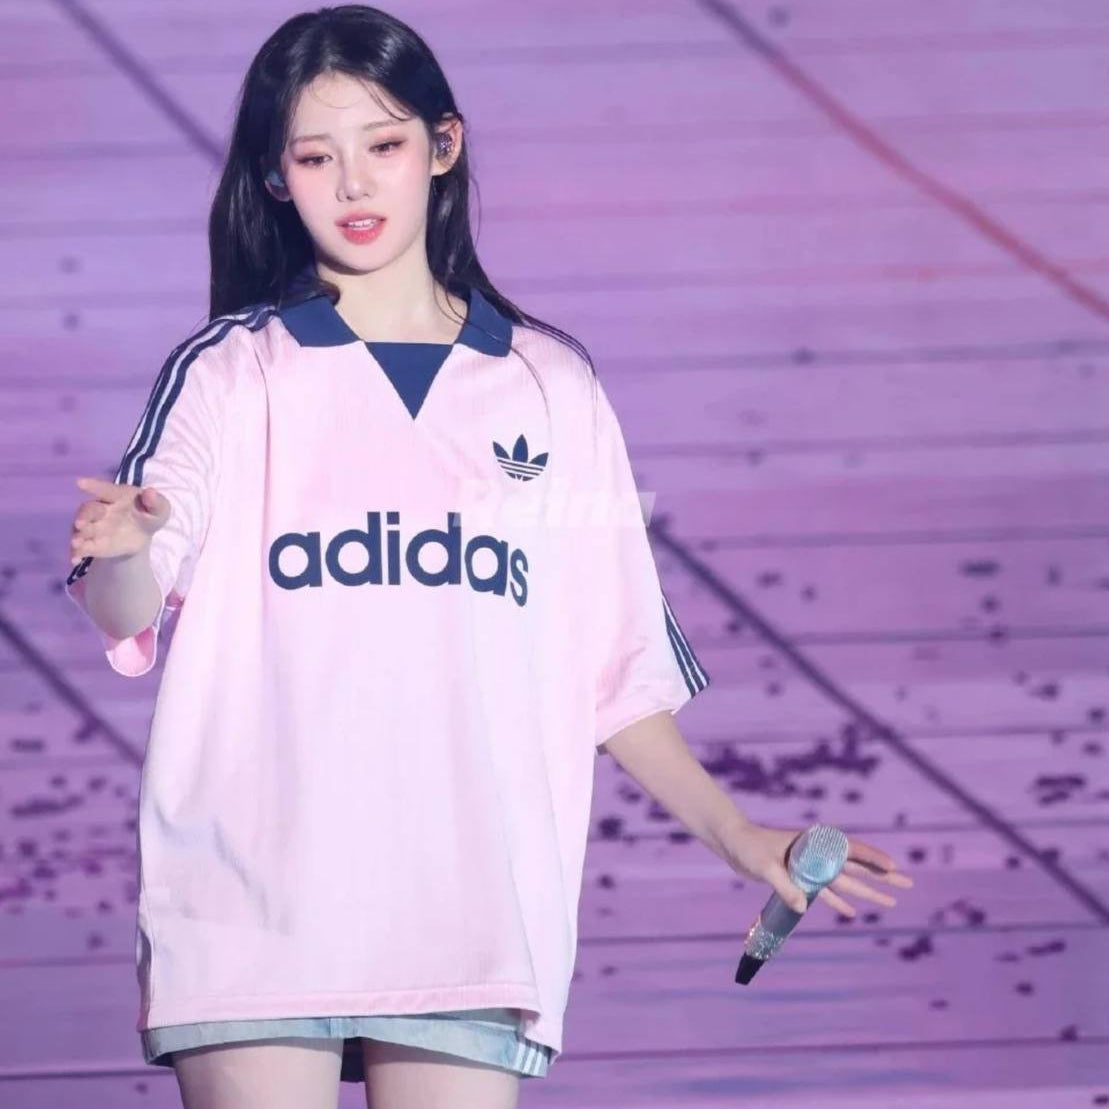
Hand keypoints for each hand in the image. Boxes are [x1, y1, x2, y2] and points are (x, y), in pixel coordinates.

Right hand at [69, 476, 170, 566]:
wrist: (142, 536)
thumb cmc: (149, 515)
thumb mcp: (160, 509)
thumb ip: (156, 502)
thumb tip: (150, 493)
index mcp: (118, 496)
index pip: (106, 490)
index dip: (94, 486)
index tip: (80, 483)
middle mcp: (102, 509)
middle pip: (89, 510)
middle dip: (83, 516)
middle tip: (80, 523)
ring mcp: (95, 526)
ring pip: (82, 529)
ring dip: (78, 535)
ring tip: (76, 543)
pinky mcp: (92, 543)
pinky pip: (82, 547)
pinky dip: (76, 553)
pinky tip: (75, 559)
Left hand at [722, 816, 913, 916]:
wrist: (731, 843)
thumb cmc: (747, 847)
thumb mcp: (764, 865)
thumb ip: (783, 885)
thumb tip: (802, 907)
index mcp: (813, 844)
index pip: (851, 850)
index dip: (874, 859)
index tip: (895, 868)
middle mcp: (817, 855)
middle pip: (856, 867)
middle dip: (882, 876)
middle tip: (908, 884)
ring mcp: (809, 867)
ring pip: (845, 881)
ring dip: (867, 892)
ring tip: (892, 902)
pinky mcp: (798, 879)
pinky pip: (824, 893)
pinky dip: (839, 902)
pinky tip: (853, 912)